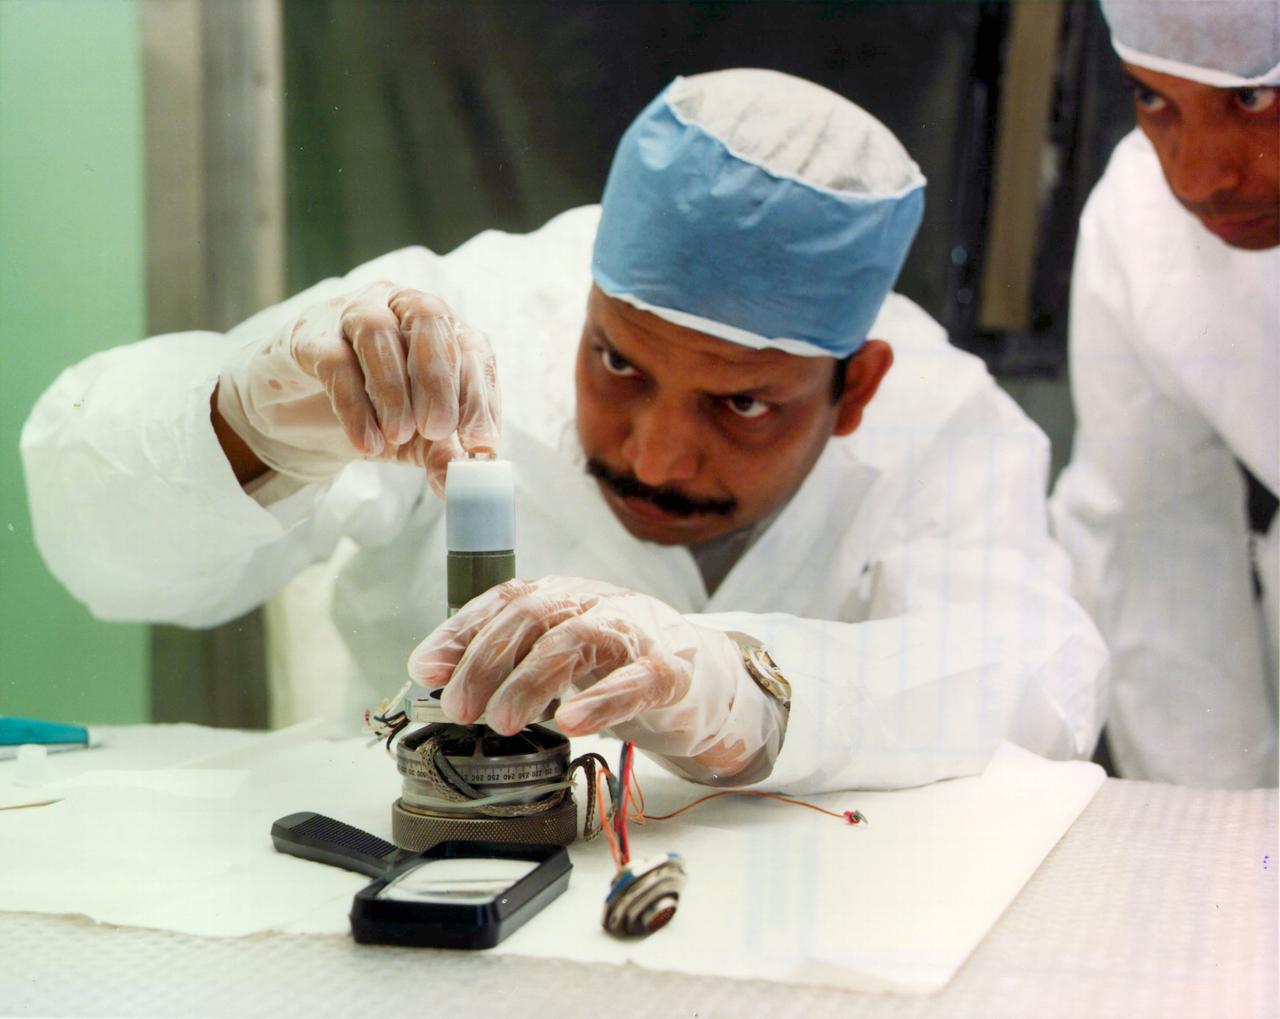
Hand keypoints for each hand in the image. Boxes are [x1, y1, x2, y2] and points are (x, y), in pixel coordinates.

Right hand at [216, 282, 499, 490]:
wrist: (304, 405)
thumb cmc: (378, 409)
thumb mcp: (419, 438)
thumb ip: (440, 455)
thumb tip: (457, 482)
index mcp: (443, 327)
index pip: (471, 347)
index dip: (478, 395)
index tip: (478, 442)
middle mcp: (401, 307)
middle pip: (426, 317)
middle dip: (437, 379)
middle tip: (437, 430)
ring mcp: (354, 313)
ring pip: (377, 330)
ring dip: (393, 389)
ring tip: (397, 436)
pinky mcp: (312, 336)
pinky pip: (334, 361)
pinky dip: (354, 406)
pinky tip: (366, 441)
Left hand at [407, 577, 784, 780]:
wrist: (707, 679)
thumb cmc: (620, 668)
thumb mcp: (558, 659)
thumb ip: (504, 661)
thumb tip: (433, 673)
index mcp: (565, 596)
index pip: (505, 600)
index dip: (461, 631)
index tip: (426, 668)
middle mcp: (596, 603)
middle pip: (534, 615)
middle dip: (487, 661)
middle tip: (461, 708)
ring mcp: (636, 632)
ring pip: (578, 640)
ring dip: (532, 680)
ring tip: (503, 721)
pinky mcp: (673, 670)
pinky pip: (637, 679)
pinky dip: (603, 699)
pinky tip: (574, 722)